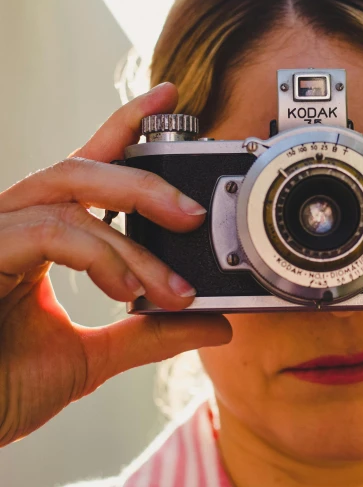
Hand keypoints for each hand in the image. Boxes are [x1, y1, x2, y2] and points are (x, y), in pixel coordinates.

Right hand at [0, 83, 230, 446]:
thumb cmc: (5, 388)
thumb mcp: (96, 357)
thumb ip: (152, 334)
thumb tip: (216, 322)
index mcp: (39, 237)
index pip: (86, 168)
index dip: (124, 127)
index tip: (168, 98)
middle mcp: (13, 224)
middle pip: (81, 169)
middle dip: (146, 184)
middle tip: (195, 215)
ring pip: (69, 195)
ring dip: (134, 242)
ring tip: (173, 286)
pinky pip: (50, 232)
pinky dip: (100, 257)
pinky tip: (127, 292)